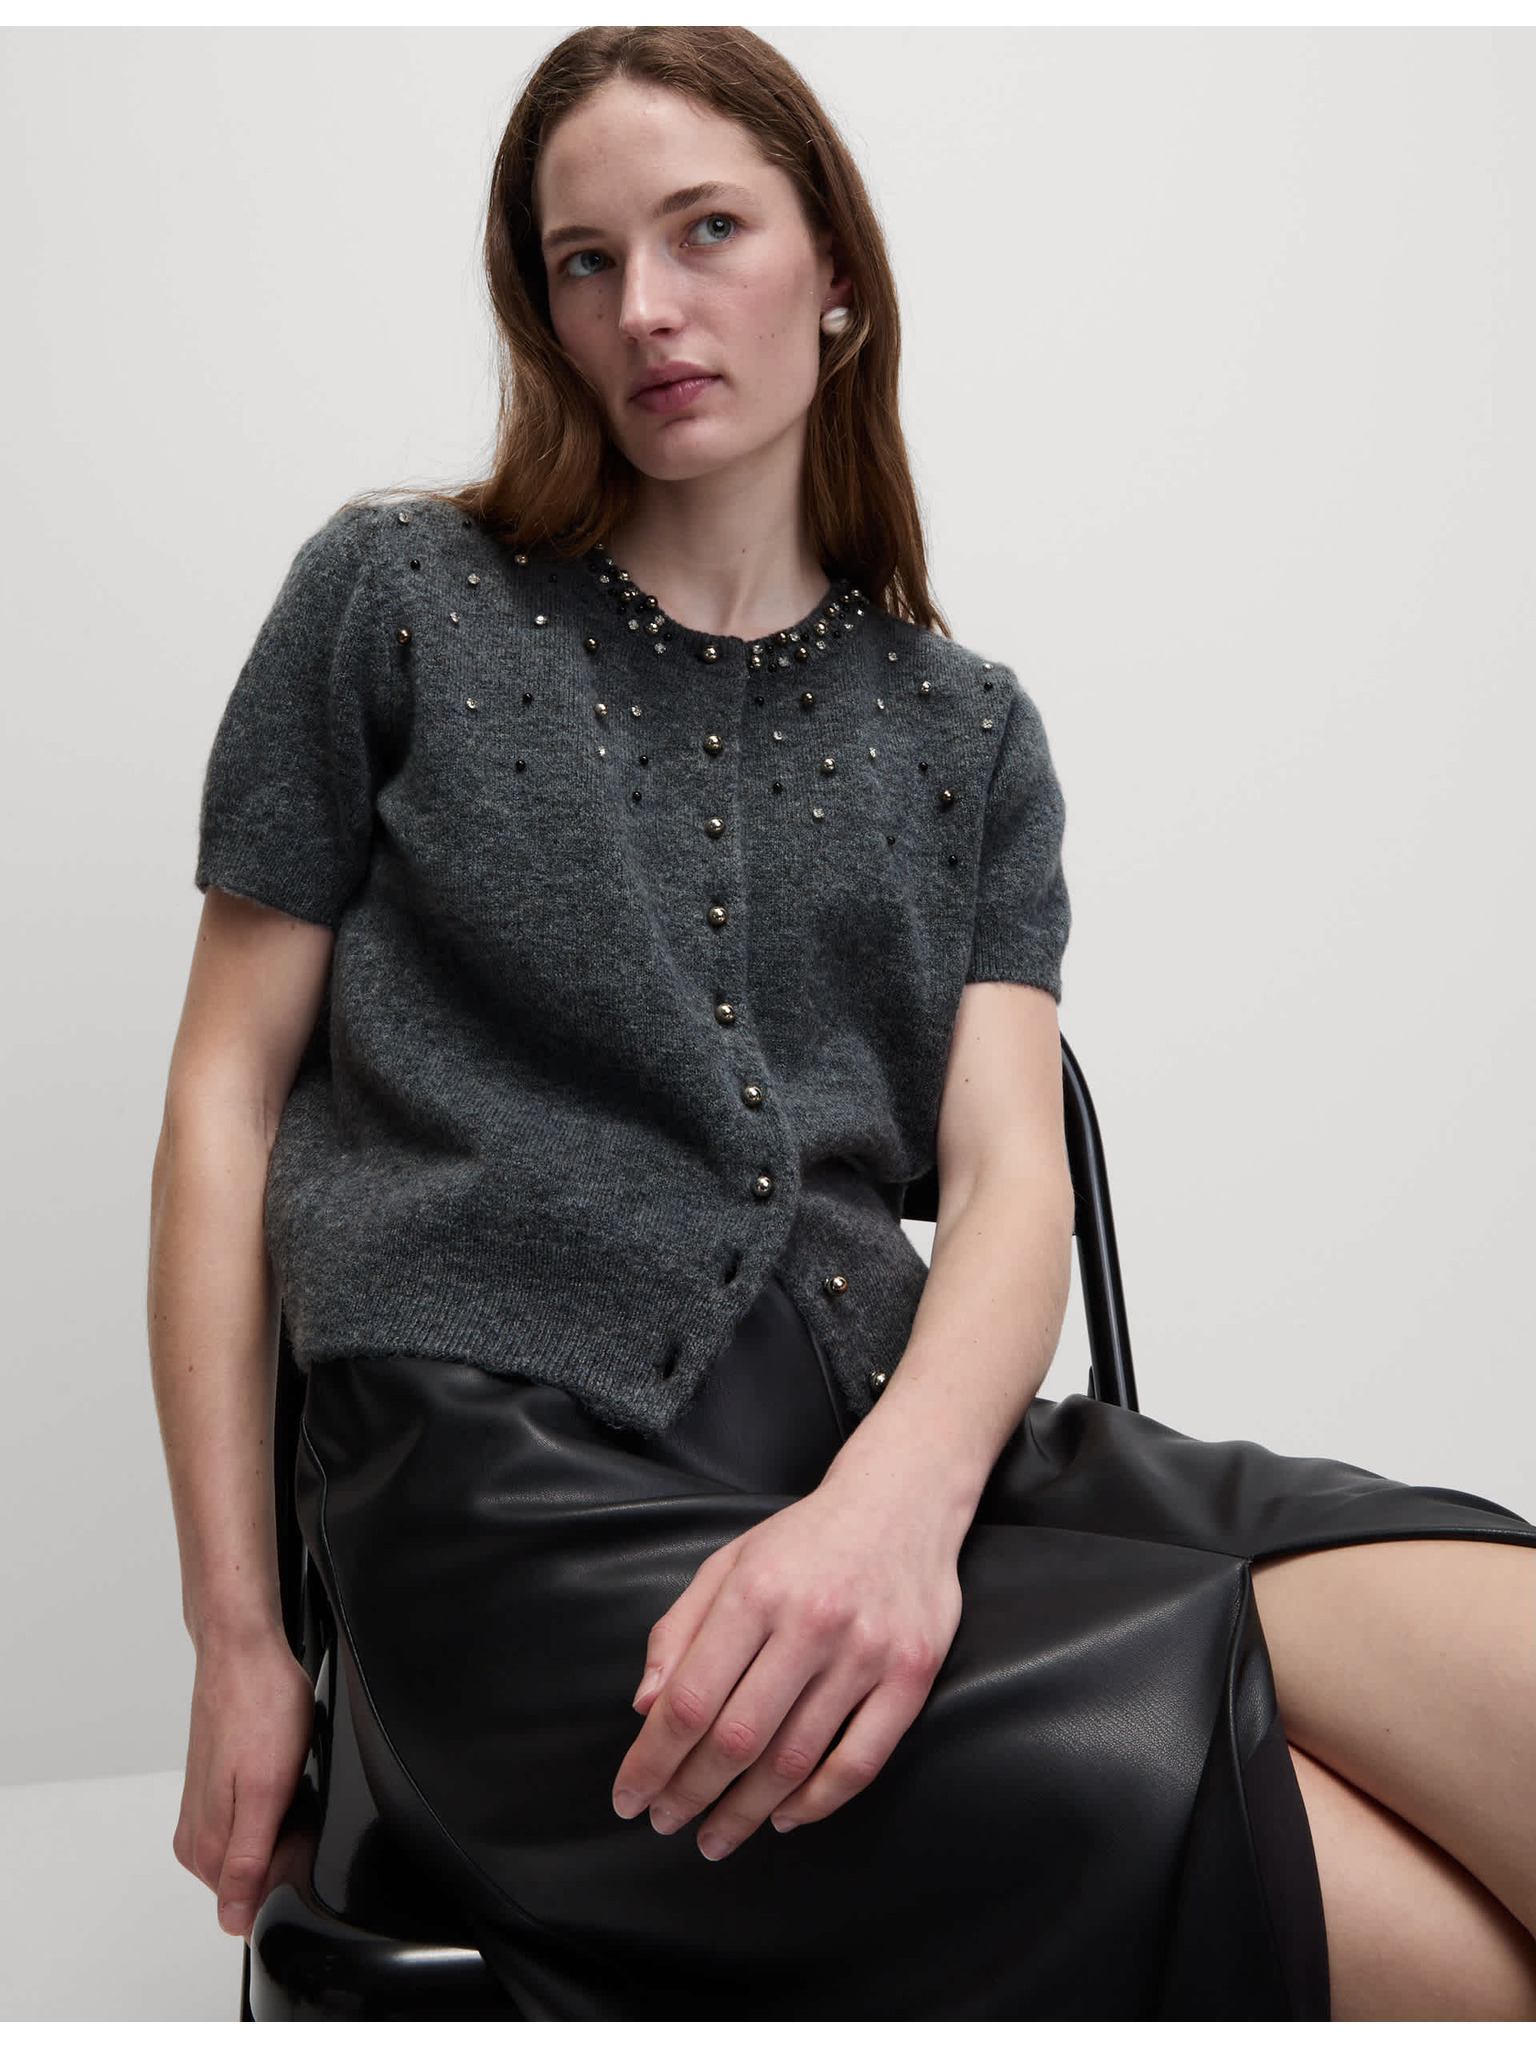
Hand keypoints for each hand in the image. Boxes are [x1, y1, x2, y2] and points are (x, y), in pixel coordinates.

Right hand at [173, 1629, 315, 1937]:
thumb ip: (248, 1860)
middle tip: (298, 1804)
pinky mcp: (216, 1786)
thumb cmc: (260, 1706)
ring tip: (290, 1786)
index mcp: (205, 1845)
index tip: (298, 1835)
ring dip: (277, 1830)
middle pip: (247, 1879)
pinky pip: (248, 1820)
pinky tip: (283, 1779)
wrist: (243, 1650)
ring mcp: (205, 1807)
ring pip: (249, 1849)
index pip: (243, 1905)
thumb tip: (232, 1920)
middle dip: (281, 1855)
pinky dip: (272, 1808)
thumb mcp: (266, 1791)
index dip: (283, 1878)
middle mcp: (198, 1832)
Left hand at [610, 1471, 964, 1859]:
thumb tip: (645, 1707)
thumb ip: (680, 1630)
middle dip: (691, 1793)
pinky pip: (860, 1761)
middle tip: (667, 1823)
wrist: (903, 1499)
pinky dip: (817, 1803)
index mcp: (755, 1591)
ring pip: (795, 1759)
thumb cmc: (805, 1539)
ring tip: (714, 1835)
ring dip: (746, 1810)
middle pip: (737, 1739)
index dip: (652, 1760)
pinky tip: (784, 1817)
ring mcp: (867, 1651)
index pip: (691, 1699)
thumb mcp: (730, 1564)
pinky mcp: (912, 1673)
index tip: (629, 1798)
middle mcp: (810, 1622)